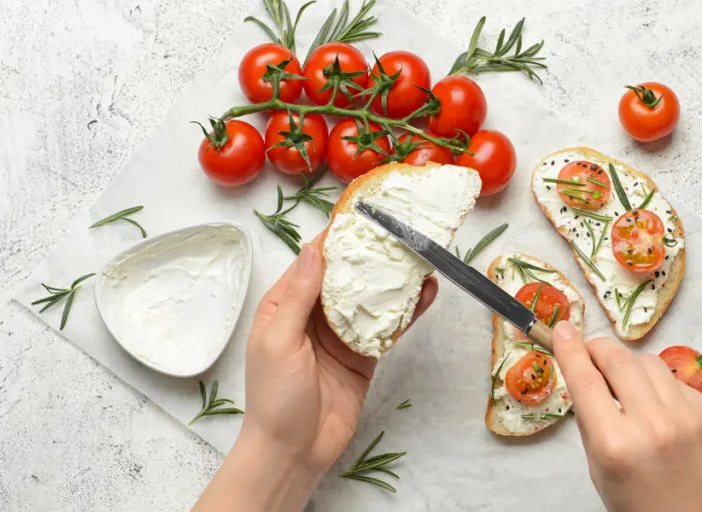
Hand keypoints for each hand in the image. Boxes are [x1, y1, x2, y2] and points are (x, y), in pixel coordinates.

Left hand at [244, 232, 437, 479]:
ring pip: (372, 298)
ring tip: (422, 256)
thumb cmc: (275, 397)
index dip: (337, 238)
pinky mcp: (365, 355)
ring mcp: (342, 334)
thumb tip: (315, 249)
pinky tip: (426, 294)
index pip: (314, 261)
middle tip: (401, 229)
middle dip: (372, 253)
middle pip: (347, 275)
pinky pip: (388, 327)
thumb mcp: (279, 340)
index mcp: (285, 305)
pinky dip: (407, 311)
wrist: (293, 451)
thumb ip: (299, 295)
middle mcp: (314, 314)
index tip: (363, 215)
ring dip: (395, 279)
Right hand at [551, 322, 701, 511]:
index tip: (563, 329)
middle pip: (619, 359)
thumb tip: (587, 375)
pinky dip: (662, 390)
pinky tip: (661, 412)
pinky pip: (678, 384)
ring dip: (631, 368)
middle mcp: (653, 425)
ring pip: (650, 363)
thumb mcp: (601, 471)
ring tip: (629, 390)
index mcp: (615, 444)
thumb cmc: (641, 507)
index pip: (585, 380)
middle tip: (592, 353)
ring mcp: (688, 418)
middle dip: (599, 349)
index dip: (570, 349)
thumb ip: (593, 423)